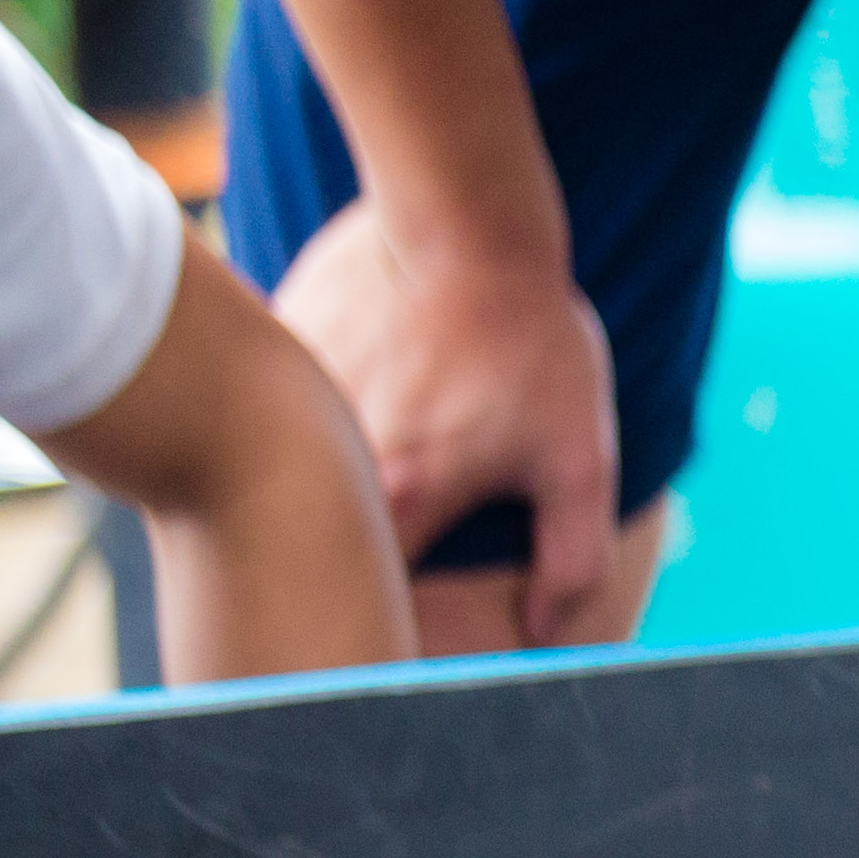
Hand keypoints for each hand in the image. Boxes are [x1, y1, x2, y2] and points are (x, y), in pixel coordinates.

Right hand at [261, 192, 616, 641]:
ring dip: (311, 481)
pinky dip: (298, 415)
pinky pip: (278, 401)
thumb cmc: (531, 344)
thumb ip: (573, 558)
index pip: (368, 602)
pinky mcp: (278, 342)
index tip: (384, 637)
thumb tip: (549, 633)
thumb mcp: (580, 458)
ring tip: (343, 475)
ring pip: (288, 464)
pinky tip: (328, 399)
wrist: (463, 219)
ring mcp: (294, 392)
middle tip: (362, 564)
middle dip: (339, 562)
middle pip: (317, 538)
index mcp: (404, 498)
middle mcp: (333, 455)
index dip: (378, 628)